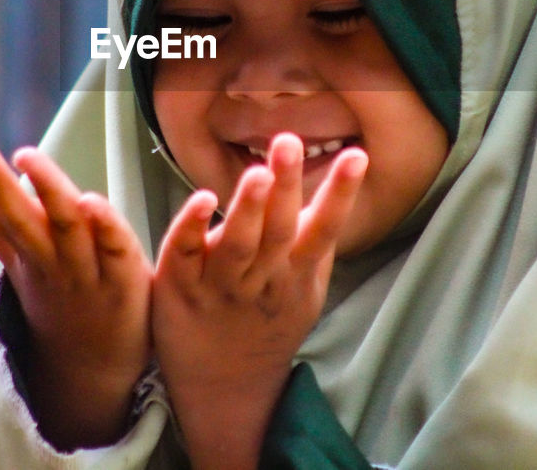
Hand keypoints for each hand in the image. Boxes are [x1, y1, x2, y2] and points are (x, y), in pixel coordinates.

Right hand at [0, 144, 151, 449]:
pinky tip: (92, 201)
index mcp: (20, 248)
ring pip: (65, 225)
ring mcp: (85, 269)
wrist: (96, 367)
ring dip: (48, 190)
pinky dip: (105, 224)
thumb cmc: (57, 296)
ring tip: (27, 157)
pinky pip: (114, 246)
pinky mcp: (125, 277)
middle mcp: (47, 258)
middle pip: (19, 218)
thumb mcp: (17, 258)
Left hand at [151, 133, 366, 469]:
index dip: (341, 194)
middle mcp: (261, 281)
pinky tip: (201, 201)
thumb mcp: (305, 293)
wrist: (223, 392)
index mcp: (295, 277)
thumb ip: (316, 246)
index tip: (358, 156)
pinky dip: (192, 228)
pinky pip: (185, 255)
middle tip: (290, 143)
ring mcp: (220, 287)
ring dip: (248, 209)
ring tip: (258, 174)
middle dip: (286, 186)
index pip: (324, 230)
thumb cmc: (267, 329)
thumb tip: (340, 192)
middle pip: (278, 231)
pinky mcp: (179, 289)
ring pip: (236, 245)